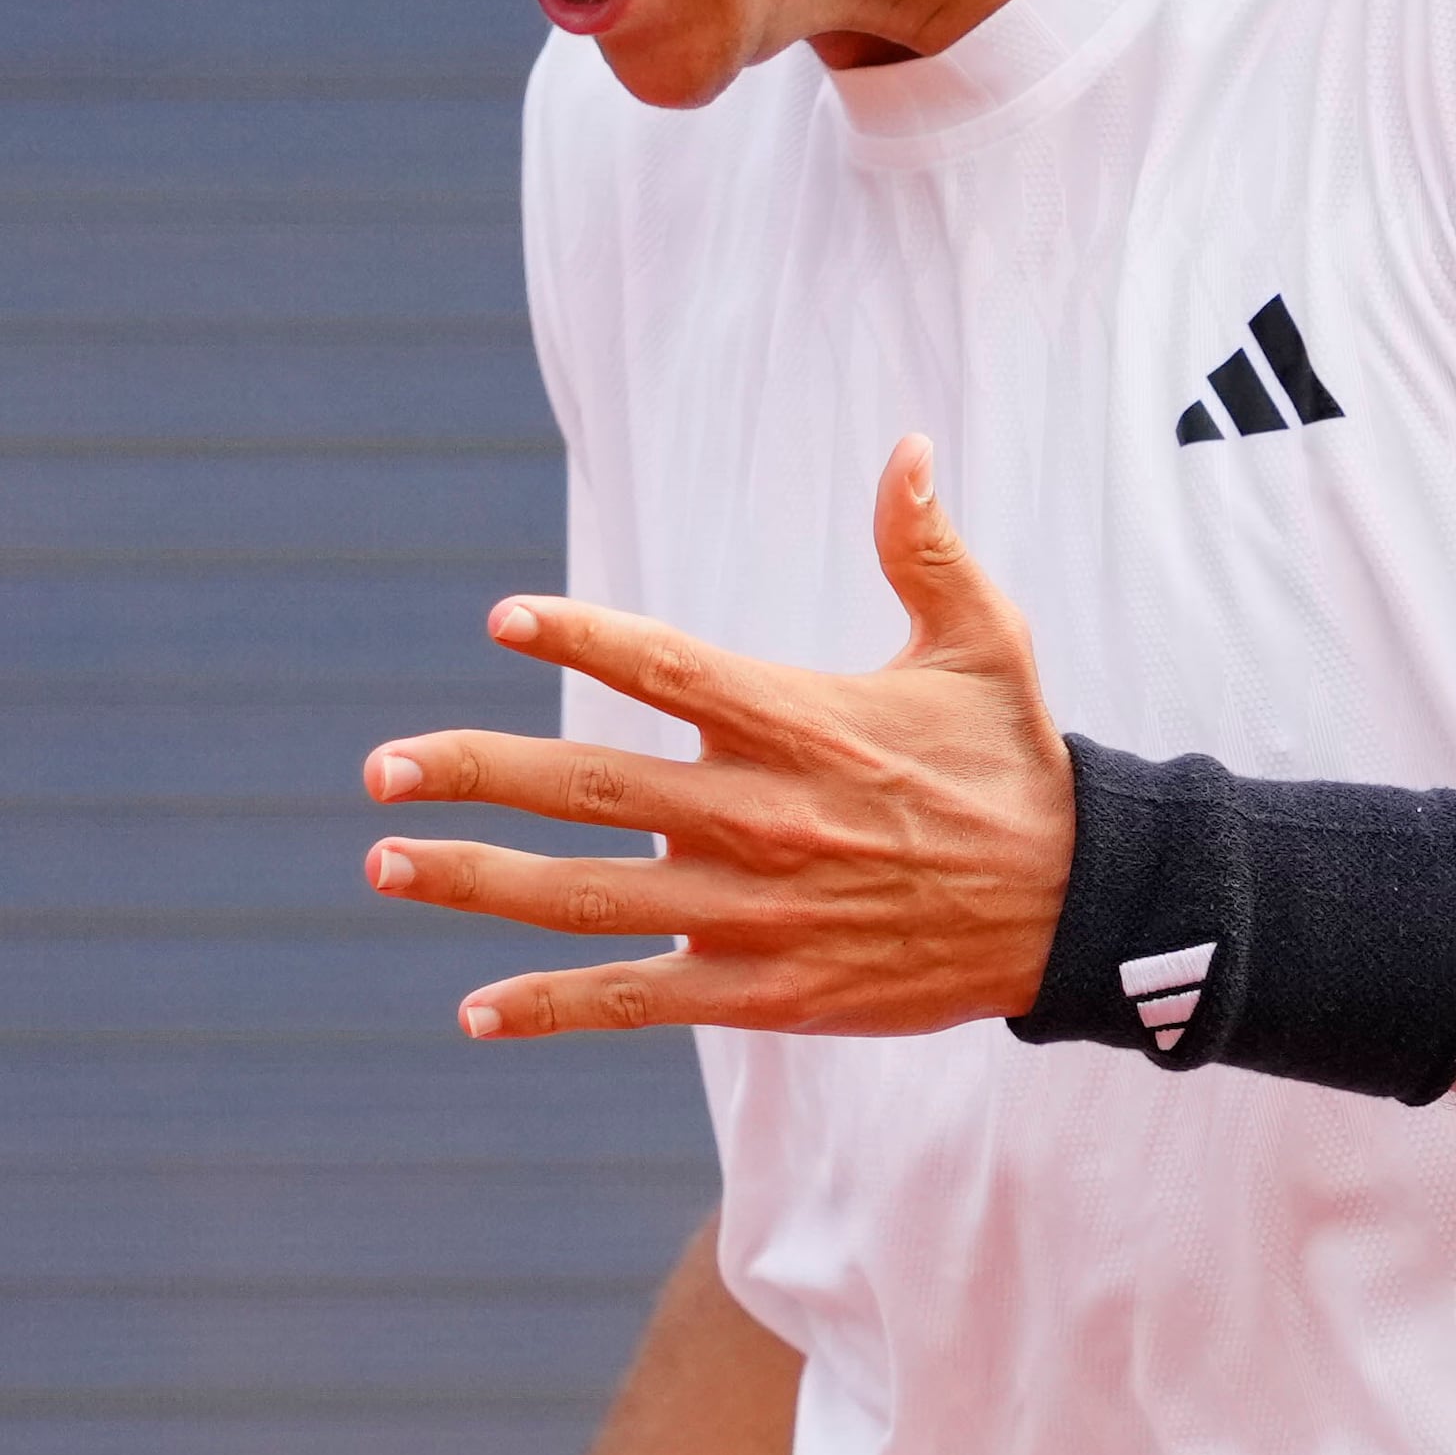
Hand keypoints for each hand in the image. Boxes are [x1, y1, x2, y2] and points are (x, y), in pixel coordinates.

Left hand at [361, 433, 1075, 1040]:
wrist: (1078, 913)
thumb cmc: (1016, 766)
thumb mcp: (983, 644)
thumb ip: (923, 549)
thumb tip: (908, 447)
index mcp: (799, 722)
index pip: (665, 669)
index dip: (581, 638)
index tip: (501, 619)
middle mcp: (758, 816)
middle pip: (585, 788)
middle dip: (472, 774)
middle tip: (377, 771)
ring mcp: (752, 911)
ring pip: (585, 898)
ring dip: (477, 880)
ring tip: (385, 861)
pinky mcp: (764, 991)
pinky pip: (637, 999)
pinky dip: (550, 1005)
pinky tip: (472, 1007)